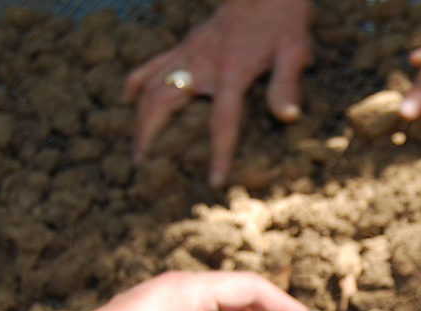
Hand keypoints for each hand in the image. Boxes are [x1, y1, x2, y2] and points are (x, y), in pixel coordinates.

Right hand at [123, 0, 311, 186]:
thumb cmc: (282, 19)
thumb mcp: (294, 51)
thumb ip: (286, 84)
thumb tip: (288, 116)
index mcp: (232, 71)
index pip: (223, 122)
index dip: (219, 153)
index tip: (213, 181)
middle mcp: (202, 63)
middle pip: (164, 103)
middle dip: (149, 134)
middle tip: (141, 163)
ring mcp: (189, 52)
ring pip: (150, 85)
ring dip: (138, 115)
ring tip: (135, 144)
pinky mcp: (185, 44)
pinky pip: (152, 64)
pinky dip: (137, 81)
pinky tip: (127, 97)